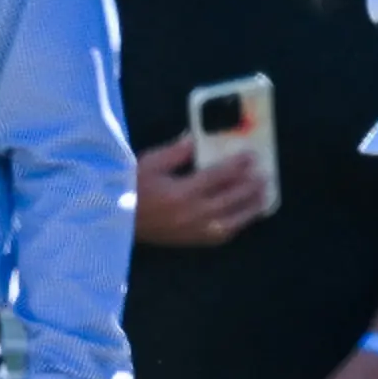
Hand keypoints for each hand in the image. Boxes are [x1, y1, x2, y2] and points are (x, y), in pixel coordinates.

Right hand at [134, 131, 271, 247]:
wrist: (112, 220)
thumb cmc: (129, 187)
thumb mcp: (150, 162)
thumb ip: (177, 151)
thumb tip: (198, 138)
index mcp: (182, 192)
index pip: (219, 176)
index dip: (238, 165)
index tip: (251, 156)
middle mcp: (191, 214)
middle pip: (230, 200)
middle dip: (250, 187)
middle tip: (265, 175)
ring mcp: (192, 231)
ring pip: (230, 222)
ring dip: (250, 209)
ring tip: (264, 197)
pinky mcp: (189, 241)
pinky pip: (219, 236)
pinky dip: (236, 226)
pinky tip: (244, 217)